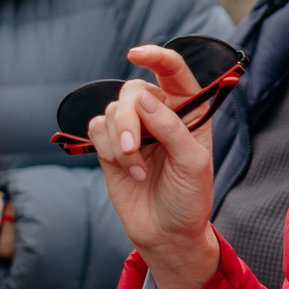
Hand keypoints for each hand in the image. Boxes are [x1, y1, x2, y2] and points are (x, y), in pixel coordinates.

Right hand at [88, 45, 219, 288]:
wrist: (167, 233)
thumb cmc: (189, 198)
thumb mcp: (192, 162)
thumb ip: (171, 127)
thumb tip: (145, 98)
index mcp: (188, 110)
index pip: (173, 70)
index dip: (156, 57)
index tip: (135, 55)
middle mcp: (160, 114)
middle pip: (133, 90)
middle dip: (129, 118)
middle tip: (133, 148)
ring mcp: (134, 129)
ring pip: (112, 110)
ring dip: (120, 140)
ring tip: (136, 169)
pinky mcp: (111, 146)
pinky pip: (96, 127)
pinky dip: (107, 148)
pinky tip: (126, 169)